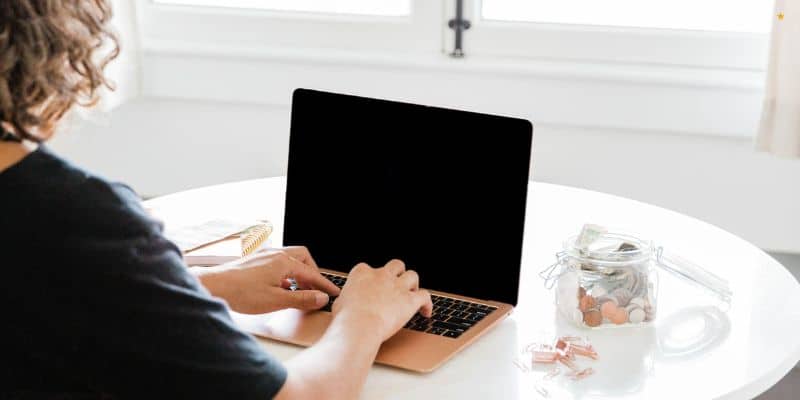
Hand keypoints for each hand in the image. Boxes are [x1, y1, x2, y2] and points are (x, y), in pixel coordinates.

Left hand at [197, 246, 339, 313]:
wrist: (213, 287)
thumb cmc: (241, 292)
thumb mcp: (277, 300)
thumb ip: (302, 298)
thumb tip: (321, 297)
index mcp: (284, 262)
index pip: (312, 273)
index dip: (324, 285)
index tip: (333, 293)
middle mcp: (275, 254)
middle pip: (303, 257)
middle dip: (312, 272)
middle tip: (315, 289)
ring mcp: (264, 255)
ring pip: (290, 259)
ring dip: (298, 272)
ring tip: (298, 289)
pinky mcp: (255, 261)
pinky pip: (278, 262)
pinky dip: (286, 272)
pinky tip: (280, 287)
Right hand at [332, 259, 432, 341]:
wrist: (358, 326)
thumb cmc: (346, 318)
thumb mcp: (339, 304)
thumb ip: (346, 299)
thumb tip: (346, 303)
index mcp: (362, 273)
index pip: (368, 268)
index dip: (372, 278)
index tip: (372, 288)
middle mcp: (381, 275)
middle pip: (395, 265)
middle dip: (398, 273)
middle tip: (397, 284)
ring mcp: (397, 286)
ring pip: (412, 275)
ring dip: (413, 284)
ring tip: (412, 294)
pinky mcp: (410, 300)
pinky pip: (425, 296)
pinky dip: (427, 304)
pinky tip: (426, 312)